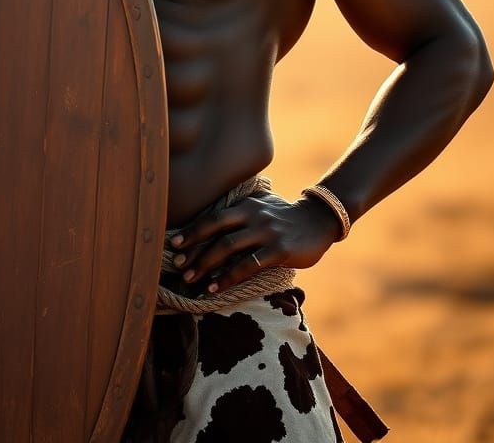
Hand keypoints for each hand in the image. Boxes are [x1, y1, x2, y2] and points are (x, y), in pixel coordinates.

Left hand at [169, 193, 341, 293]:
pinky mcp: (279, 250)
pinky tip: (215, 288)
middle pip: (216, 230)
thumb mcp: (261, 207)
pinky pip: (249, 265)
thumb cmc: (284, 217)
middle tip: (178, 266)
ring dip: (206, 264)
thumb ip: (240, 213)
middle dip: (194, 249)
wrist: (319, 220)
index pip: (213, 216)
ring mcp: (266, 232)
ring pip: (229, 247)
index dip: (193, 230)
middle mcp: (253, 215)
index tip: (174, 243)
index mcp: (246, 205)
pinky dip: (228, 277)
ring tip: (191, 280)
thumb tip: (211, 227)